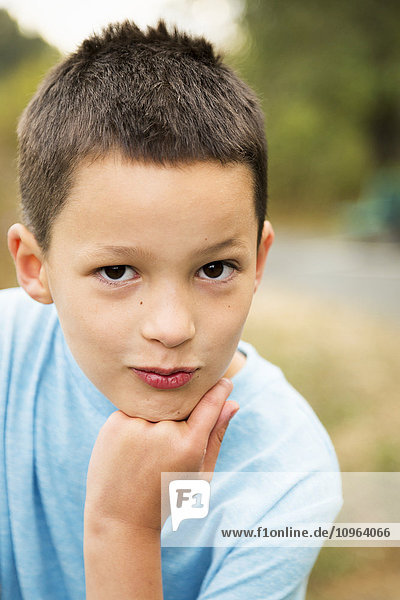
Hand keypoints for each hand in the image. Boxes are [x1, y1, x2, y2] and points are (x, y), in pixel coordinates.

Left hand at [84, 378, 238, 533]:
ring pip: (156, 406)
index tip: (223, 382)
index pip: (210, 403)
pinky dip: (136, 423)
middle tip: (168, 447)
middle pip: (181, 404)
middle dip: (182, 413)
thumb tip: (232, 402)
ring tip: (146, 453)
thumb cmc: (166, 495)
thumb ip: (215, 436)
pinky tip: (130, 451)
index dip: (219, 390)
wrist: (118, 518)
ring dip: (156, 418)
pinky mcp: (114, 423)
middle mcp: (162, 432)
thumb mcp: (199, 473)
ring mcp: (135, 425)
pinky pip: (133, 410)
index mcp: (188, 445)